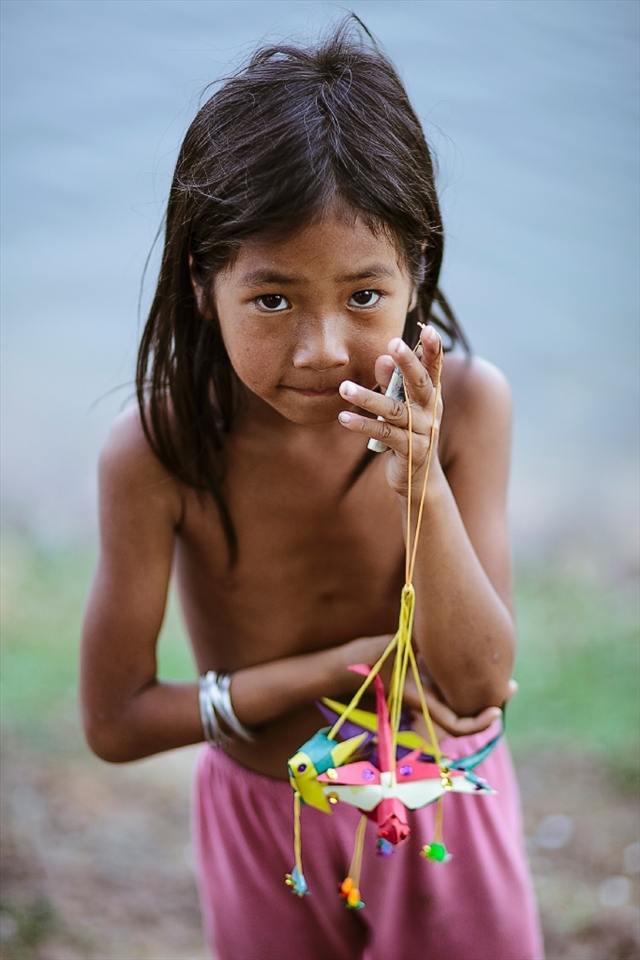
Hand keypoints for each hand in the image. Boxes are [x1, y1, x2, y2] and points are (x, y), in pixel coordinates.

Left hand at [338, 325, 442, 496]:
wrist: (419, 480)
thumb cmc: (408, 434)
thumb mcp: (401, 406)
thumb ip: (392, 383)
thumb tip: (381, 358)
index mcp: (431, 396)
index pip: (434, 368)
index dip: (433, 349)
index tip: (429, 329)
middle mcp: (430, 411)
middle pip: (420, 384)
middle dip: (408, 363)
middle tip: (393, 342)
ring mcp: (421, 433)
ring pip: (394, 411)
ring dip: (368, 398)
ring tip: (344, 387)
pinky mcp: (408, 451)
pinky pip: (383, 435)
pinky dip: (362, 425)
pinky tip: (343, 418)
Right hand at [343, 635, 516, 739]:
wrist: (350, 663)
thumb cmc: (371, 657)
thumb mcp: (401, 648)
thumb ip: (426, 647)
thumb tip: (457, 637)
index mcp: (422, 701)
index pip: (457, 726)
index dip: (480, 723)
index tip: (498, 710)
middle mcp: (426, 702)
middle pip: (465, 715)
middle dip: (490, 705)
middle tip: (511, 687)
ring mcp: (426, 693)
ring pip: (460, 702)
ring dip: (480, 693)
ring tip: (501, 675)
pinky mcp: (424, 684)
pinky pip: (451, 689)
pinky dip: (466, 682)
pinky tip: (477, 664)